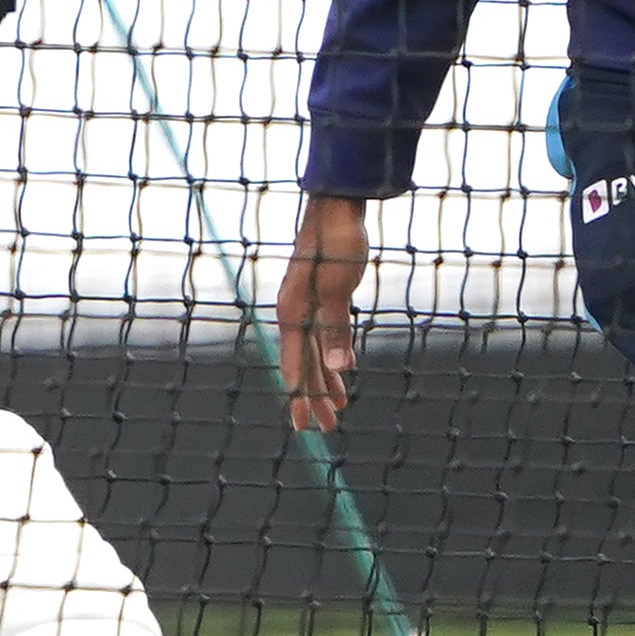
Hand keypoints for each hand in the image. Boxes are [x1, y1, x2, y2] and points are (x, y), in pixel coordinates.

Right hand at [275, 194, 371, 440]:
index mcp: (292, 312)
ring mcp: (308, 305)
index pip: (295, 364)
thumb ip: (336, 327)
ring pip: (315, 353)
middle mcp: (295, 312)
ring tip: (337, 409)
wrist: (338, 206)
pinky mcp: (322, 298)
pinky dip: (332, 357)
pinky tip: (341, 370)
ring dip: (325, 380)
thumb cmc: (336, 242)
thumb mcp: (337, 286)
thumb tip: (339, 366)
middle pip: (303, 364)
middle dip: (314, 397)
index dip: (300, 396)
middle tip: (322, 429)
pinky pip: (325, 337)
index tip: (304, 425)